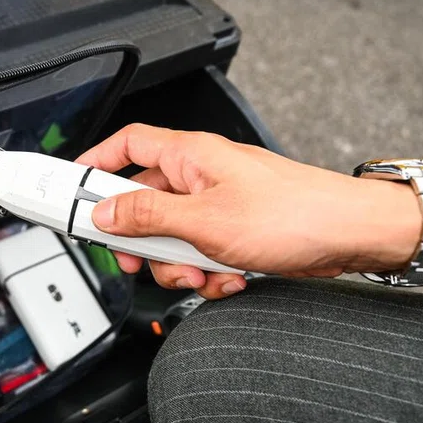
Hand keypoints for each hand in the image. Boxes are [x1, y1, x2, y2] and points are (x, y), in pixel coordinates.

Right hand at [79, 124, 422, 298]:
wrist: (351, 237)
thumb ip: (147, 215)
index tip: (72, 188)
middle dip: (143, 240)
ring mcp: (218, 205)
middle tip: (142, 258)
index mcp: (190, 156)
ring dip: (179, 264)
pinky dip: (208, 271)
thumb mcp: (204, 220)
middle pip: (143, 203)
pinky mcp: (235, 232)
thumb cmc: (295, 214)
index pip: (127, 144)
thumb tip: (105, 213)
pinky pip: (200, 252)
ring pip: (171, 236)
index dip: (95, 163)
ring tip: (204, 272)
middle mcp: (201, 176)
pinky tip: (229, 277)